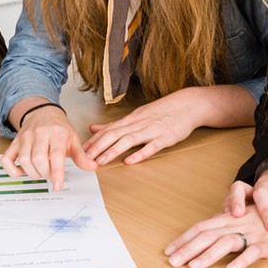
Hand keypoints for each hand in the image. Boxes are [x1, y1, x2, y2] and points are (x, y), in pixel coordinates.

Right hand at [0, 100, 95, 190]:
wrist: (43, 112)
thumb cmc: (59, 128)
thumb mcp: (74, 139)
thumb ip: (82, 156)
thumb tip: (93, 167)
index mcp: (57, 133)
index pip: (56, 155)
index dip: (56, 173)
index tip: (57, 186)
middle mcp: (39, 134)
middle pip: (38, 160)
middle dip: (46, 173)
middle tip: (51, 174)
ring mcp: (25, 138)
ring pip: (24, 160)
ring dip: (32, 173)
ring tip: (40, 172)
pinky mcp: (15, 142)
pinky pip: (7, 159)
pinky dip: (12, 170)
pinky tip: (23, 171)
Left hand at [81, 89, 204, 165]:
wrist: (188, 105)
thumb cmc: (162, 112)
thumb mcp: (136, 115)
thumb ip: (115, 124)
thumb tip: (94, 128)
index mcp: (131, 120)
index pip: (108, 130)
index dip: (93, 141)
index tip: (80, 151)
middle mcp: (139, 124)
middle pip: (114, 135)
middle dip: (98, 147)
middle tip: (84, 158)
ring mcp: (152, 130)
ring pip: (129, 140)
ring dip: (114, 151)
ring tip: (101, 161)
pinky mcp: (166, 137)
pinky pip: (151, 146)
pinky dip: (140, 154)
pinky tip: (130, 161)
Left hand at [165, 208, 267, 267]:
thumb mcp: (246, 220)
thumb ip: (227, 226)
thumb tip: (205, 235)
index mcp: (231, 218)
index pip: (202, 227)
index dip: (184, 238)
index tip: (168, 250)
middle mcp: (239, 224)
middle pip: (208, 234)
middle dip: (188, 248)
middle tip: (172, 262)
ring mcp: (253, 234)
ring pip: (226, 243)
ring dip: (208, 256)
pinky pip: (254, 253)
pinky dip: (241, 261)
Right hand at [225, 162, 267, 231]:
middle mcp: (264, 181)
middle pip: (261, 191)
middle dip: (265, 210)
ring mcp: (250, 187)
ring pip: (239, 189)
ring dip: (237, 202)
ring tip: (238, 215)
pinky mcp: (241, 195)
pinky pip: (229, 197)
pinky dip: (226, 206)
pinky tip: (227, 218)